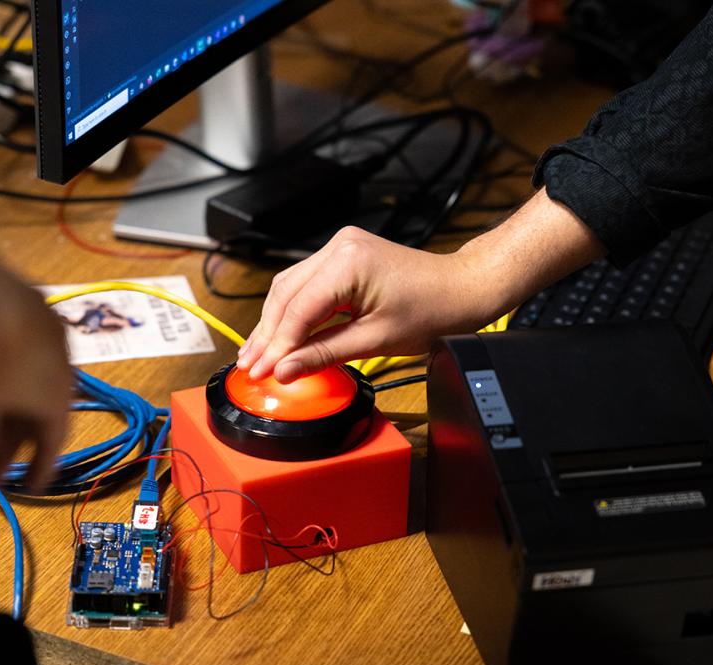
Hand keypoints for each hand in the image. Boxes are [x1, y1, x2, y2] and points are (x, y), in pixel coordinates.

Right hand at [236, 227, 508, 381]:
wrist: (462, 289)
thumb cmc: (432, 311)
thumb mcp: (375, 340)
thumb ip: (324, 354)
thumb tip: (286, 370)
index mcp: (348, 262)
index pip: (298, 309)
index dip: (276, 345)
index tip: (261, 371)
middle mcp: (339, 246)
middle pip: (285, 294)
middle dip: (267, 334)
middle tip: (250, 366)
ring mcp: (340, 246)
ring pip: (290, 287)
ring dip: (275, 322)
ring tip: (259, 355)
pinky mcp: (344, 255)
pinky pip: (307, 283)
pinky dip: (293, 311)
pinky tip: (282, 335)